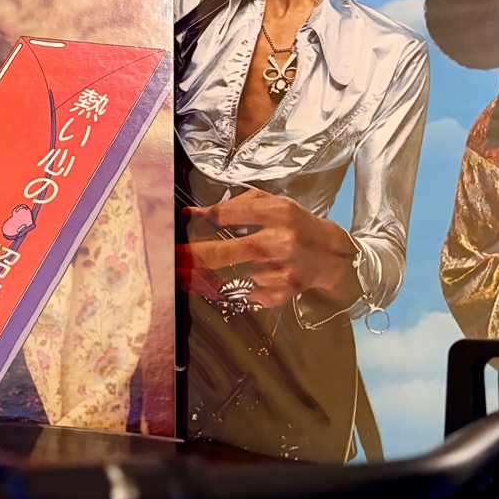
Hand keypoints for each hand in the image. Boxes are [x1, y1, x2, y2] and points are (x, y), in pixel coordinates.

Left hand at [175, 188, 358, 308]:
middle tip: (166, 261)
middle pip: (222, 253)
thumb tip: (194, 213)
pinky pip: (243, 294)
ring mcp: (280, 272)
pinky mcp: (281, 293)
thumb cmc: (296, 224)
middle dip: (188, 259)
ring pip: (227, 279)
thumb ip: (236, 205)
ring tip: (182, 276)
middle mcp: (278, 243)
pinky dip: (226, 291)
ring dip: (201, 279)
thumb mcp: (273, 204)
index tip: (179, 223)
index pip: (226, 215)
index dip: (199, 220)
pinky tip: (218, 285)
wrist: (332, 256)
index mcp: (276, 213)